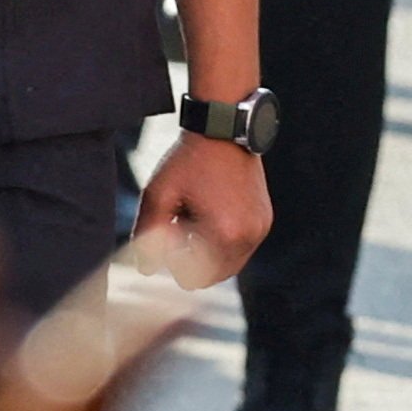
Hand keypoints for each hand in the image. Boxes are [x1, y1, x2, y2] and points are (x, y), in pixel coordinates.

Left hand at [127, 136, 268, 289]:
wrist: (224, 131)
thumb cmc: (189, 162)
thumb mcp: (157, 196)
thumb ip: (147, 235)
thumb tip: (147, 270)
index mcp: (225, 235)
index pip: (195, 278)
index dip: (174, 262)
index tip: (169, 233)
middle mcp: (249, 236)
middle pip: (214, 276)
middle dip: (193, 260)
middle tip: (180, 226)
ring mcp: (261, 228)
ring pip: (229, 263)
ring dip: (209, 252)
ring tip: (194, 218)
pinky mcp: (265, 219)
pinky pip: (242, 247)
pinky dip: (224, 240)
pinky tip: (210, 213)